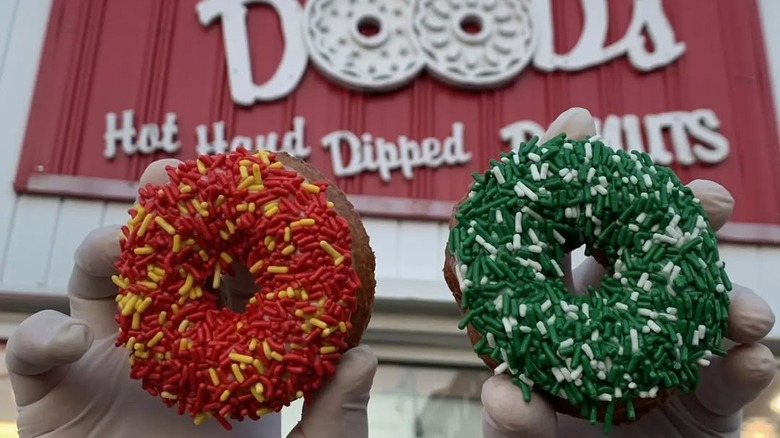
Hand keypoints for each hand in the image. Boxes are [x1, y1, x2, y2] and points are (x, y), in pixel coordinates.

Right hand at [5, 159, 376, 437]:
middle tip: (164, 179)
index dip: (235, 228)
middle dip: (159, 214)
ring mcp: (108, 368)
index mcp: (225, 347)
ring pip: (93, 286)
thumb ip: (337, 419)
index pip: (227, 271)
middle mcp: (166, 343)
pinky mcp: (57, 401)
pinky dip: (39, 338)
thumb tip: (364, 358)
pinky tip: (67, 344)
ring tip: (115, 246)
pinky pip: (31, 356)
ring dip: (99, 251)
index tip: (244, 190)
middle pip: (158, 260)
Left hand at [481, 108, 775, 437]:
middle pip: (650, 251)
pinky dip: (748, 366)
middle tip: (708, 198)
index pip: (566, 232)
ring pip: (705, 306)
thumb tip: (504, 394)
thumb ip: (511, 417)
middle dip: (682, 219)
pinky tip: (753, 358)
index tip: (580, 124)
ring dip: (733, 295)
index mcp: (567, 304)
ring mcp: (670, 351)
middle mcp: (620, 315)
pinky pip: (733, 378)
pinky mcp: (710, 399)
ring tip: (744, 307)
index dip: (572, 179)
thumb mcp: (520, 430)